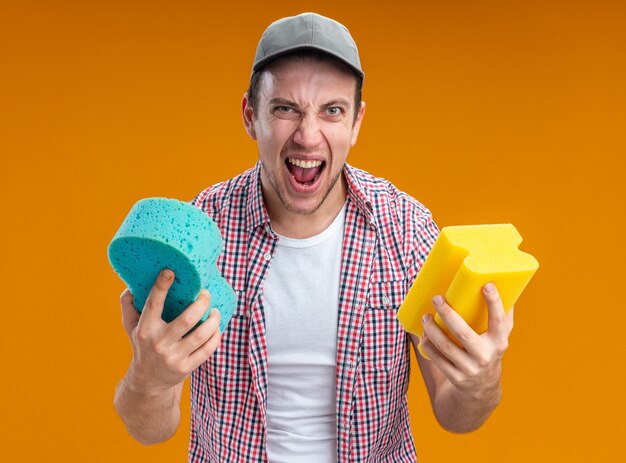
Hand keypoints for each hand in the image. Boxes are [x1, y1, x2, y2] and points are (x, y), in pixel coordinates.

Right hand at [120, 269, 220, 394]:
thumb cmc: (142, 345)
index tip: (170, 272)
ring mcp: (174, 357)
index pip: (153, 303)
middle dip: (201, 302)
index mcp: (145, 329)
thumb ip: (128, 304)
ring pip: (201, 335)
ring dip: (213, 320)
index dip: (161, 286)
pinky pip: (207, 350)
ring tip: (215, 311)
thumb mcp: (131, 326)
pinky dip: (215, 336)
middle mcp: (159, 343)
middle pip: (187, 319)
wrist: (147, 381)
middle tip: (206, 293)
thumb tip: (132, 283)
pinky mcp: (186, 368)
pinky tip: (216, 328)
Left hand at [420, 282, 513, 399]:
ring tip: (426, 317)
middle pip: (463, 333)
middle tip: (437, 298)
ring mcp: (470, 368)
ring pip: (446, 346)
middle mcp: (485, 356)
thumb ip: (503, 316)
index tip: (486, 285)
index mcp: (499, 342)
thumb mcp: (500, 337)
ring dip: (432, 329)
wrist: (482, 389)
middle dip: (448, 314)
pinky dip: (428, 345)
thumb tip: (505, 287)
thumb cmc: (489, 351)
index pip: (498, 321)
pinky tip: (424, 335)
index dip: (494, 303)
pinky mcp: (456, 377)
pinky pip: (438, 359)